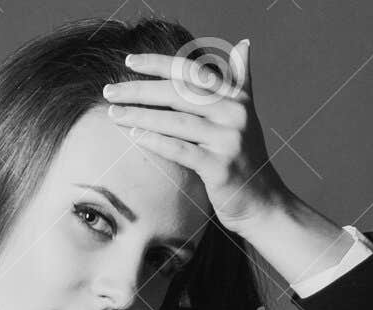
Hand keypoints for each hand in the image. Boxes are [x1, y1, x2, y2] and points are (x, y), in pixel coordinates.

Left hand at [103, 38, 287, 229]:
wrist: (263, 202)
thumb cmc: (246, 160)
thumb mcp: (245, 116)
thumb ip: (240, 81)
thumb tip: (244, 44)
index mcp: (236, 98)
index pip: (191, 72)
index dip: (158, 64)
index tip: (129, 62)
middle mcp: (233, 114)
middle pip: (178, 94)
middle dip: (139, 91)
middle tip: (109, 92)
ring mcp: (228, 140)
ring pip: (175, 121)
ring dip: (140, 116)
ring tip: (112, 114)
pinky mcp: (220, 168)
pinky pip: (180, 150)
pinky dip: (155, 141)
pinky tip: (133, 135)